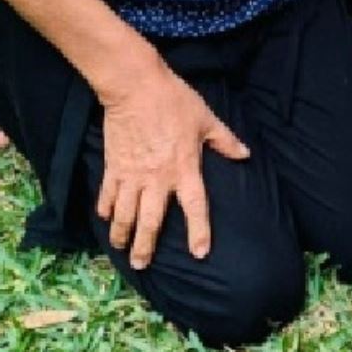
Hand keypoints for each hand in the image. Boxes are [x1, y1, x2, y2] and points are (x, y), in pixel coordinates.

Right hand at [93, 62, 249, 269]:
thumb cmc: (175, 100)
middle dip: (145, 247)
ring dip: (122, 235)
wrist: (136, 86)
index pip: (195, 207)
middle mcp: (157, 178)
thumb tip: (245, 154)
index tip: (200, 253)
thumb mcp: (206, 119)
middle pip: (150, 222)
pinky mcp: (113, 166)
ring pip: (125, 214)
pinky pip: (108, 195)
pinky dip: (106, 209)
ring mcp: (132, 174)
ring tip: (122, 249)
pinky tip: (106, 218)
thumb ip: (225, 140)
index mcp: (184, 168)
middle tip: (141, 265)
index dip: (199, 231)